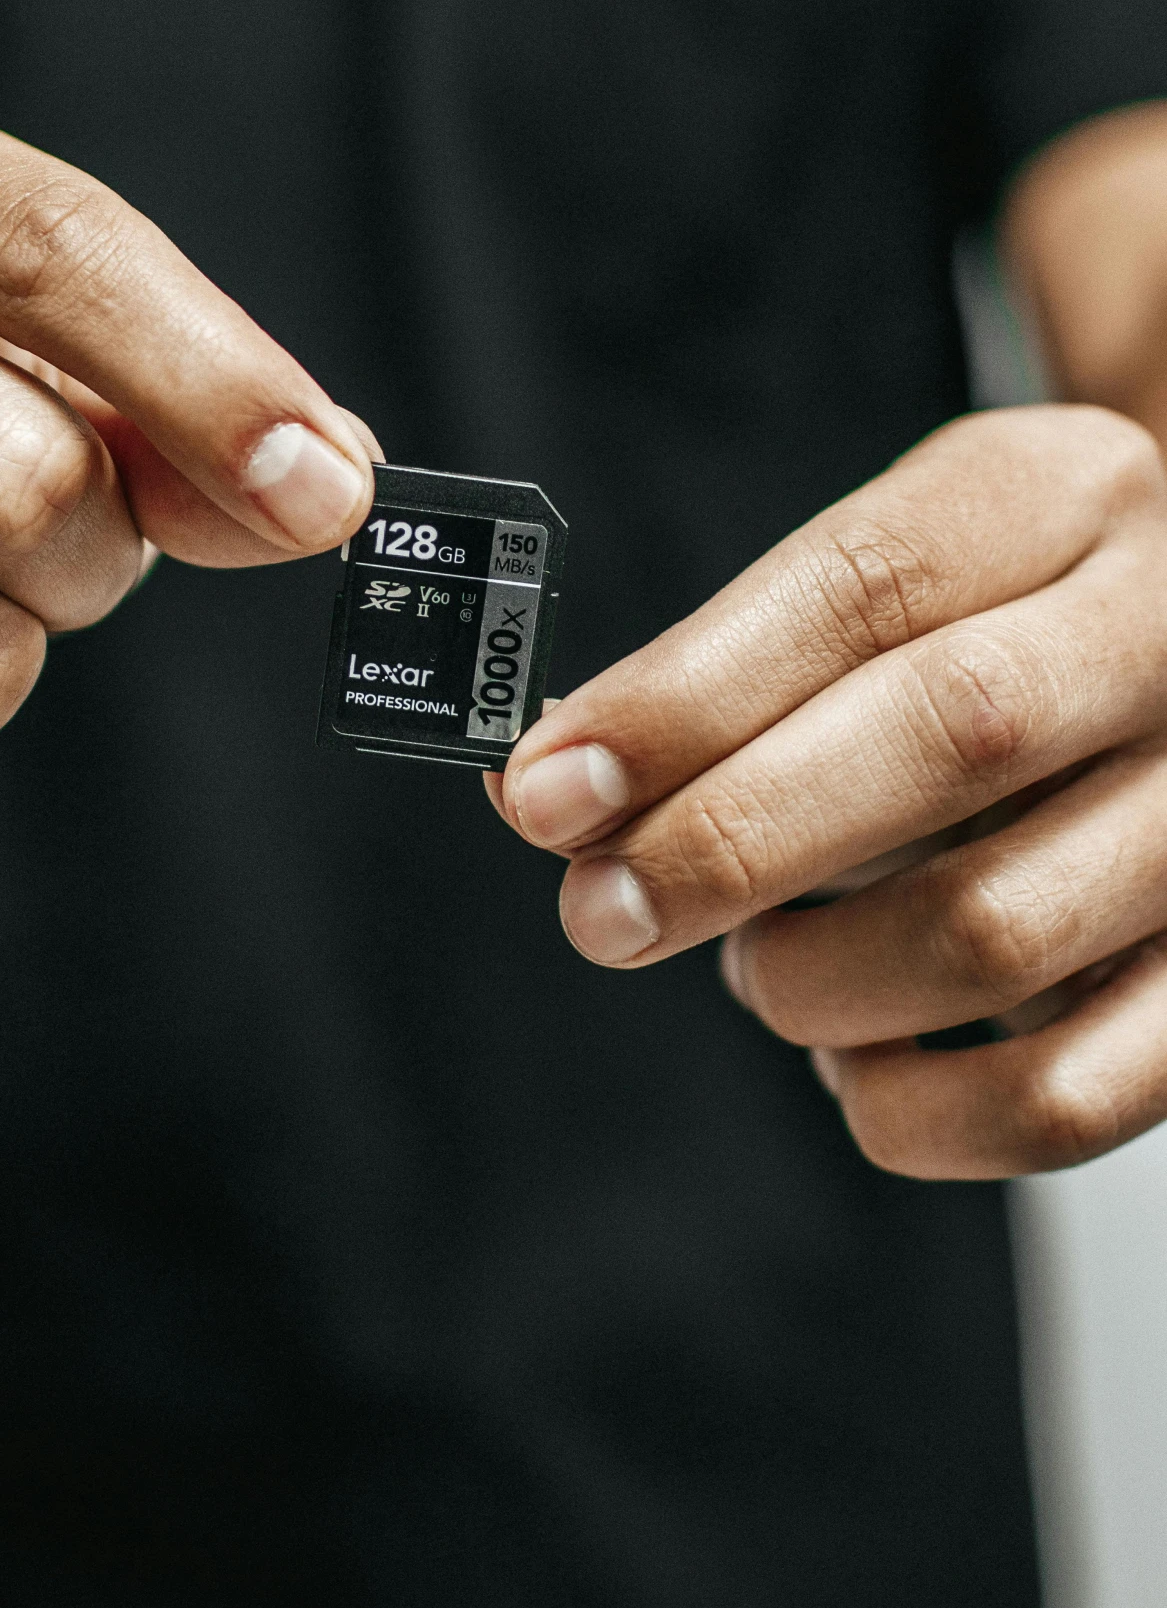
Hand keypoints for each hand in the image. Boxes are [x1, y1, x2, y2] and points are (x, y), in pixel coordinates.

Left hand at [489, 406, 1166, 1177]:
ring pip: (999, 930)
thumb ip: (734, 668)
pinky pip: (1062, 1099)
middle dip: (731, 841)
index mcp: (1061, 497)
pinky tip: (860, 1059)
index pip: (865, 584)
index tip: (544, 787)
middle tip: (603, 909)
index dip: (686, 698)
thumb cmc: (1001, 628)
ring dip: (815, 980)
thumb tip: (545, 788)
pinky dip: (914, 1111)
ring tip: (762, 967)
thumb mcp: (895, 578)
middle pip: (951, 734)